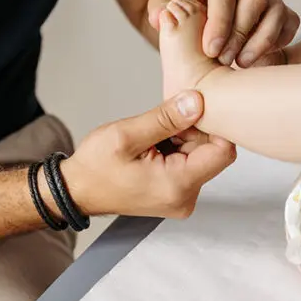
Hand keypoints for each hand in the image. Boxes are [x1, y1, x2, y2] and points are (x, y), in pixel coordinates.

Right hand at [62, 91, 235, 218]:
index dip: (212, 125)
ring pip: (200, 157)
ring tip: (152, 137)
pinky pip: (189, 165)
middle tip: (160, 123)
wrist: (77, 190)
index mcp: (178, 185)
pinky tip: (154, 147)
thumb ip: (165, 118)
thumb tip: (197, 101)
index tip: (188, 112)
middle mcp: (186, 198)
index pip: (223, 151)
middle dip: (192, 131)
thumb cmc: (95, 167)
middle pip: (212, 153)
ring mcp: (182, 198)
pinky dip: (176, 150)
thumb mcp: (127, 135)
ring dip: (182, 140)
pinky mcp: (176, 195)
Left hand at [146, 0, 299, 67]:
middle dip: (239, 34)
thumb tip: (166, 19)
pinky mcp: (278, 0)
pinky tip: (258, 56)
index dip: (219, 24)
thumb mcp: (162, 0)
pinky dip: (278, 40)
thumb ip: (161, 9)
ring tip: (240, 63)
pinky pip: (289, 20)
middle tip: (223, 60)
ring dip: (260, 41)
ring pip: (275, 10)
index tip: (211, 50)